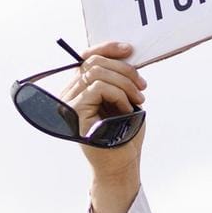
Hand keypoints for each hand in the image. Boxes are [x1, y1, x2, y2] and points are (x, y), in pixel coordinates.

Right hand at [59, 41, 146, 182]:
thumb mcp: (124, 100)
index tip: (129, 50)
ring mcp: (69, 103)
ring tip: (137, 100)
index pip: (87, 57)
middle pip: (94, 61)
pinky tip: (126, 109)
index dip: (107, 48)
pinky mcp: (74, 112)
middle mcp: (70, 93)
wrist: (121, 165)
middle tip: (142, 86)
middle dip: (124, 70)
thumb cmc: (124, 135)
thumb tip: (125, 53)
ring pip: (97, 72)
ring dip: (125, 84)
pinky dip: (118, 95)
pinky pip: (98, 88)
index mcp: (80, 88)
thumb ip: (119, 79)